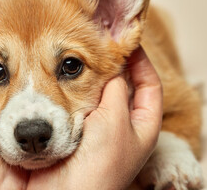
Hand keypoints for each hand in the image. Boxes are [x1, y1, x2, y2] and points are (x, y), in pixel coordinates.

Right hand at [27, 46, 162, 189]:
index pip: (149, 86)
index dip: (142, 63)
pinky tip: (56, 77)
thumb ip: (116, 89)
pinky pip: (70, 101)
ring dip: (84, 76)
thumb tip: (113, 67)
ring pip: (92, 92)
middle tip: (95, 44)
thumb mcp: (116, 120)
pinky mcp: (69, 128)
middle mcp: (119, 124)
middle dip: (110, 66)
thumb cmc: (99, 163)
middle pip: (120, 86)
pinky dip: (65, 88)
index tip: (127, 42)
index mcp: (141, 125)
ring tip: (74, 56)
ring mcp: (93, 126)